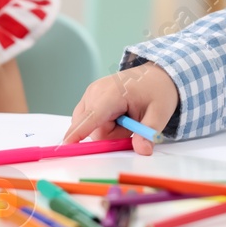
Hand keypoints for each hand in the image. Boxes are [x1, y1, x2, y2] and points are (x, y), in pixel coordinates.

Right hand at [62, 63, 178, 155]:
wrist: (155, 76)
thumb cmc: (157, 91)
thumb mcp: (160, 113)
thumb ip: (148, 133)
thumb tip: (142, 150)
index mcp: (112, 93)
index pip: (91, 117)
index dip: (78, 133)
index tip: (65, 146)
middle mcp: (95, 92)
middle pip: (93, 130)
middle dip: (113, 134)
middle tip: (132, 121)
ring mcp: (90, 94)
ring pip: (92, 128)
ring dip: (110, 129)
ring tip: (126, 115)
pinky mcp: (89, 99)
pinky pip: (91, 122)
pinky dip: (104, 123)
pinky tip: (118, 114)